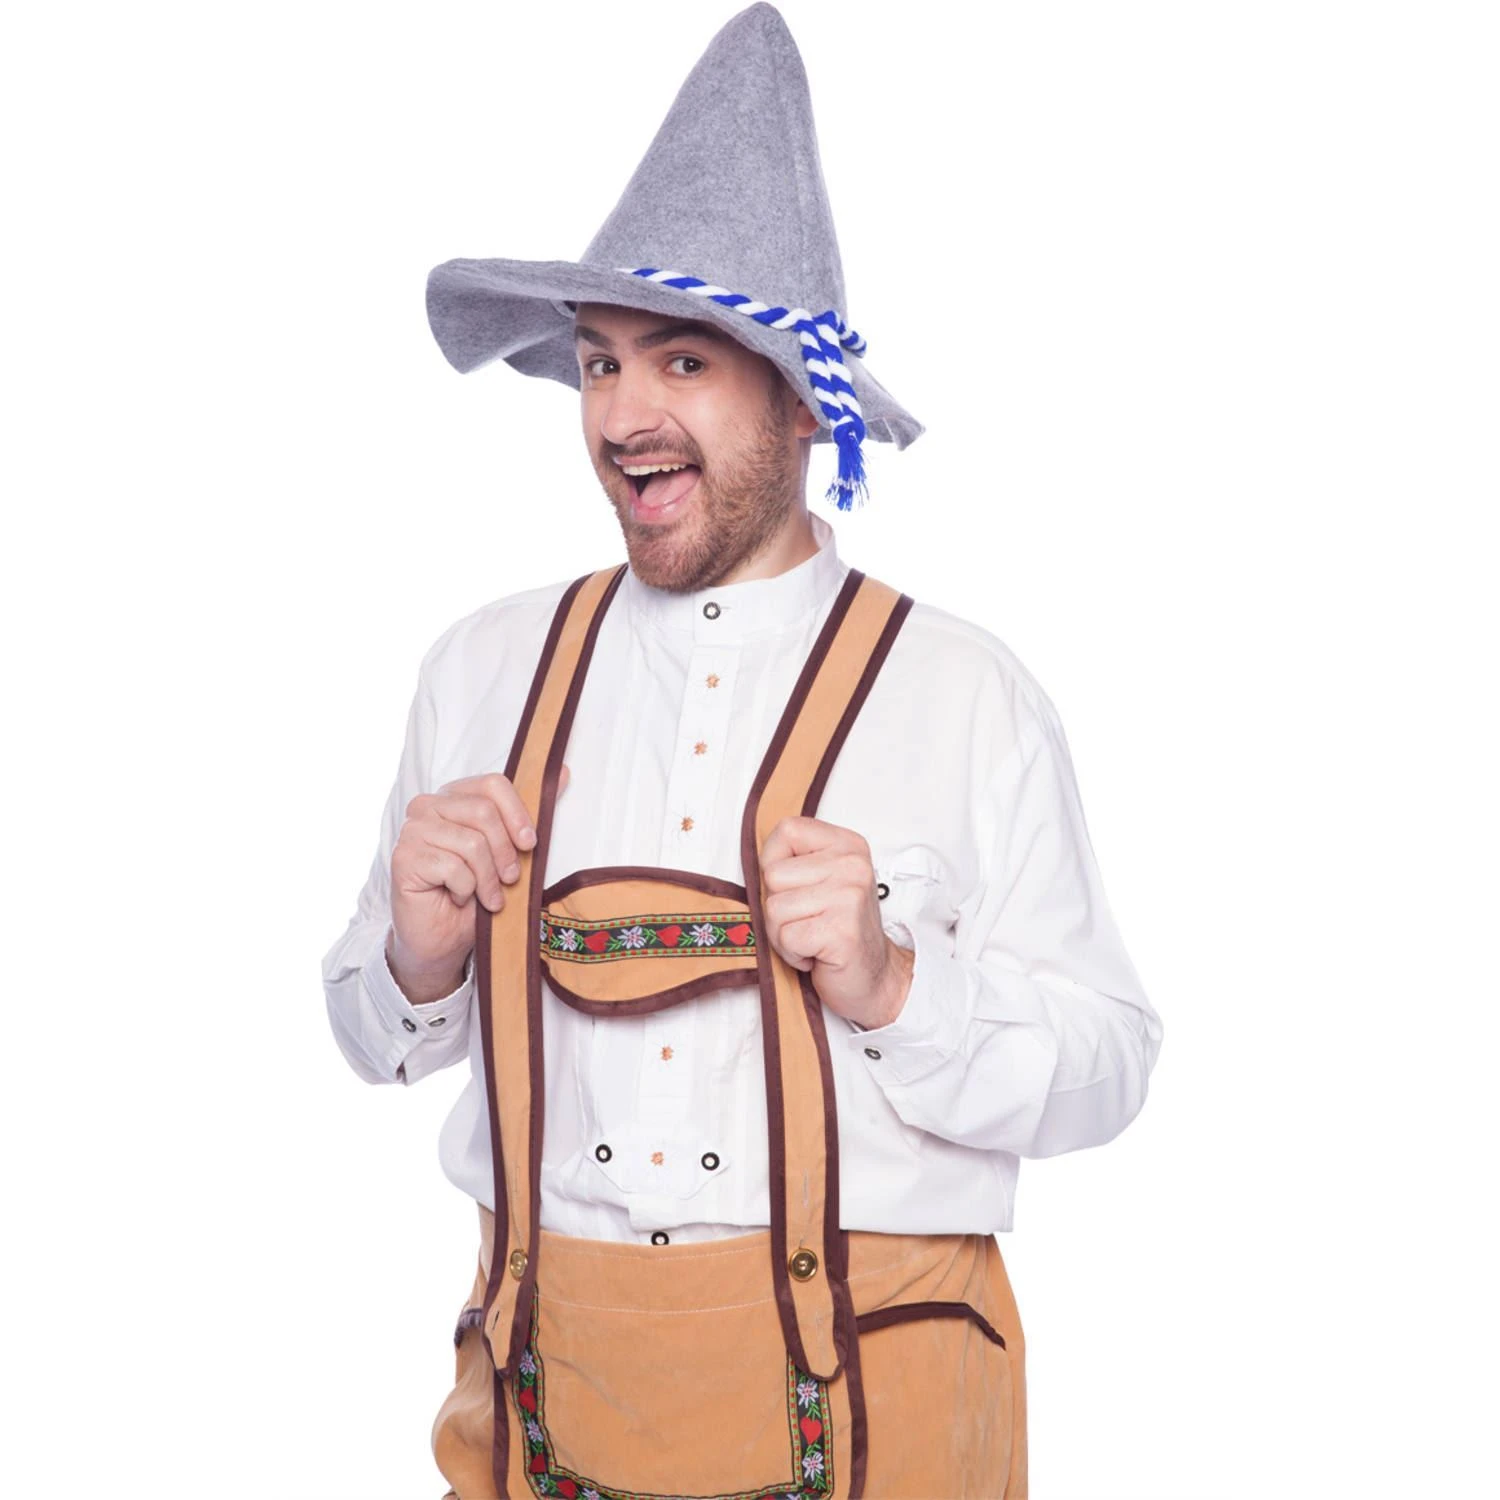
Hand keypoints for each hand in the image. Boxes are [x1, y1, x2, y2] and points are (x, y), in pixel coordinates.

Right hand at [386, 765, 569, 1003]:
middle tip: (509, 880)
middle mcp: (428, 806)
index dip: (517, 814)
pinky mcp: (404, 857)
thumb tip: (564, 770)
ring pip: (471, 843)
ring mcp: (413, 830)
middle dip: (505, 853)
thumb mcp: (509, 852)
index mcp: (453, 797)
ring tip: (487, 897)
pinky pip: (453, 867)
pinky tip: (459, 899)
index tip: (530, 844)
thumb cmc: (476, 895)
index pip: (492, 784)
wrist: (443, 939)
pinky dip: (467, 890)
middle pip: (483, 812)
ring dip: (487, 879)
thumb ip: (528, 813)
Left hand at [759, 815, 913, 1029]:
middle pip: (773, 875)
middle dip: (778, 907)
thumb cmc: (840, 931)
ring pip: (774, 908)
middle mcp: (852, 865)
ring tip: (811, 938)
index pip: (787, 831)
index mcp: (847, 845)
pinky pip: (786, 936)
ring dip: (784, 934)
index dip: (774, 862)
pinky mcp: (841, 930)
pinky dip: (792, 953)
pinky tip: (816, 954)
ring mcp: (849, 896)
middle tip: (807, 921)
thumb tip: (753, 861)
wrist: (875, 978)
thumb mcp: (821, 882)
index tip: (794, 887)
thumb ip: (793, 863)